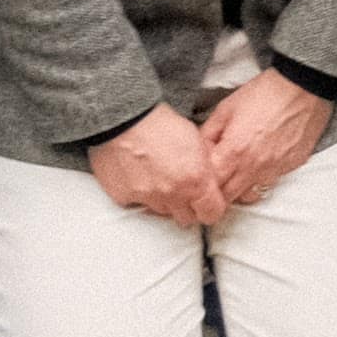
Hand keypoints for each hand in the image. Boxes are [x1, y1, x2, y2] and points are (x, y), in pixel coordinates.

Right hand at [87, 105, 229, 228]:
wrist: (125, 118)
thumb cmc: (162, 123)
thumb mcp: (197, 141)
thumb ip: (205, 169)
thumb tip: (211, 183)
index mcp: (195, 180)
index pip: (212, 214)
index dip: (211, 208)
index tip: (208, 203)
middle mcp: (172, 194)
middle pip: (186, 218)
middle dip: (188, 207)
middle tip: (184, 190)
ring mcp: (147, 198)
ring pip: (162, 211)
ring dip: (165, 200)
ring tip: (161, 178)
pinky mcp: (125, 197)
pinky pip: (138, 203)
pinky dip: (142, 194)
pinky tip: (141, 175)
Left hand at [199, 65, 329, 206]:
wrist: (303, 86)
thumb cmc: (264, 93)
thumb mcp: (226, 108)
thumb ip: (208, 133)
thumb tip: (199, 150)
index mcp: (234, 152)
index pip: (210, 187)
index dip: (202, 185)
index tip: (201, 180)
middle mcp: (254, 166)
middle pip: (228, 197)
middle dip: (218, 193)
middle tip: (216, 181)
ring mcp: (275, 169)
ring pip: (250, 196)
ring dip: (240, 190)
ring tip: (238, 174)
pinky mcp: (292, 166)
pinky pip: (271, 182)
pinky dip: (262, 178)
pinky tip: (261, 161)